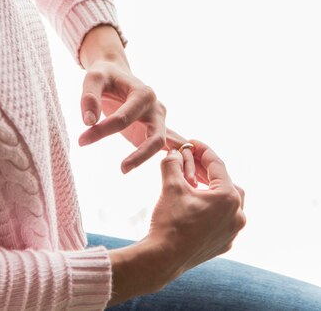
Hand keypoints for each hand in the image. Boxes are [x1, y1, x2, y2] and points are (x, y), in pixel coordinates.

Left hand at [78, 60, 197, 182]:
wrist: (115, 72)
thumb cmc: (104, 75)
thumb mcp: (93, 78)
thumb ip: (89, 97)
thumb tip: (88, 122)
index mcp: (143, 93)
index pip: (124, 118)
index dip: (102, 131)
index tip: (81, 140)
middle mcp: (156, 107)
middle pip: (155, 136)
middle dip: (139, 155)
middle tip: (120, 169)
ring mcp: (158, 120)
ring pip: (160, 144)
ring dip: (148, 159)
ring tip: (124, 170)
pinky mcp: (153, 130)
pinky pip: (164, 147)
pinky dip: (172, 160)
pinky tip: (177, 177)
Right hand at [107, 140, 245, 304]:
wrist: (163, 258)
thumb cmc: (170, 220)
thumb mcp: (171, 185)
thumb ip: (173, 162)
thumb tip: (174, 153)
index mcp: (228, 197)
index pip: (217, 165)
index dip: (202, 150)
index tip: (192, 143)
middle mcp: (237, 214)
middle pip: (226, 182)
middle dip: (209, 170)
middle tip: (193, 160)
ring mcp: (232, 231)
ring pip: (227, 201)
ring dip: (212, 189)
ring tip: (195, 181)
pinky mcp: (224, 243)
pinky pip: (223, 218)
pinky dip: (212, 208)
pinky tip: (196, 204)